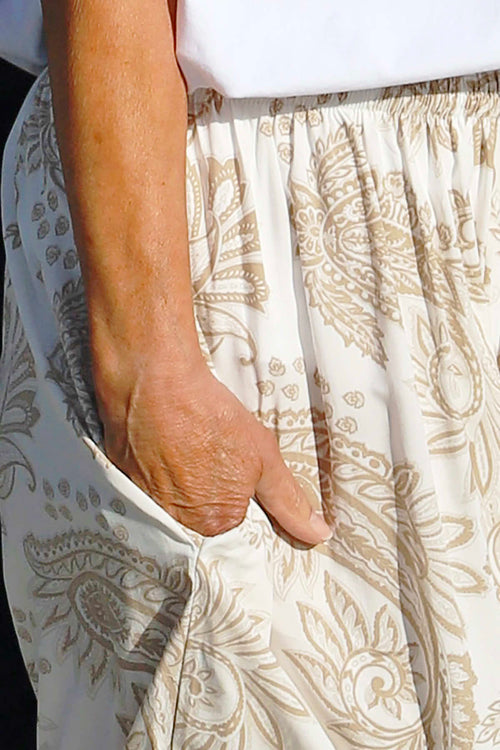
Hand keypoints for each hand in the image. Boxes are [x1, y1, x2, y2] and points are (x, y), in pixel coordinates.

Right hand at [96, 360, 331, 543]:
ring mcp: (145, 502)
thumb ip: (289, 501)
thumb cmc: (211, 417)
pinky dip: (155, 468)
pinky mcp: (122, 479)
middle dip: (209, 490)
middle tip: (209, 454)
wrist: (155, 383)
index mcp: (215, 522)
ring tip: (188, 446)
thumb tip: (318, 535)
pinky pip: (146, 484)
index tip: (234, 473)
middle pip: (202, 514)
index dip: (239, 497)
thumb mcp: (264, 457)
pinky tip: (164, 444)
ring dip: (181, 480)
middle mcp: (178, 522)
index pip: (235, 524)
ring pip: (173, 500)